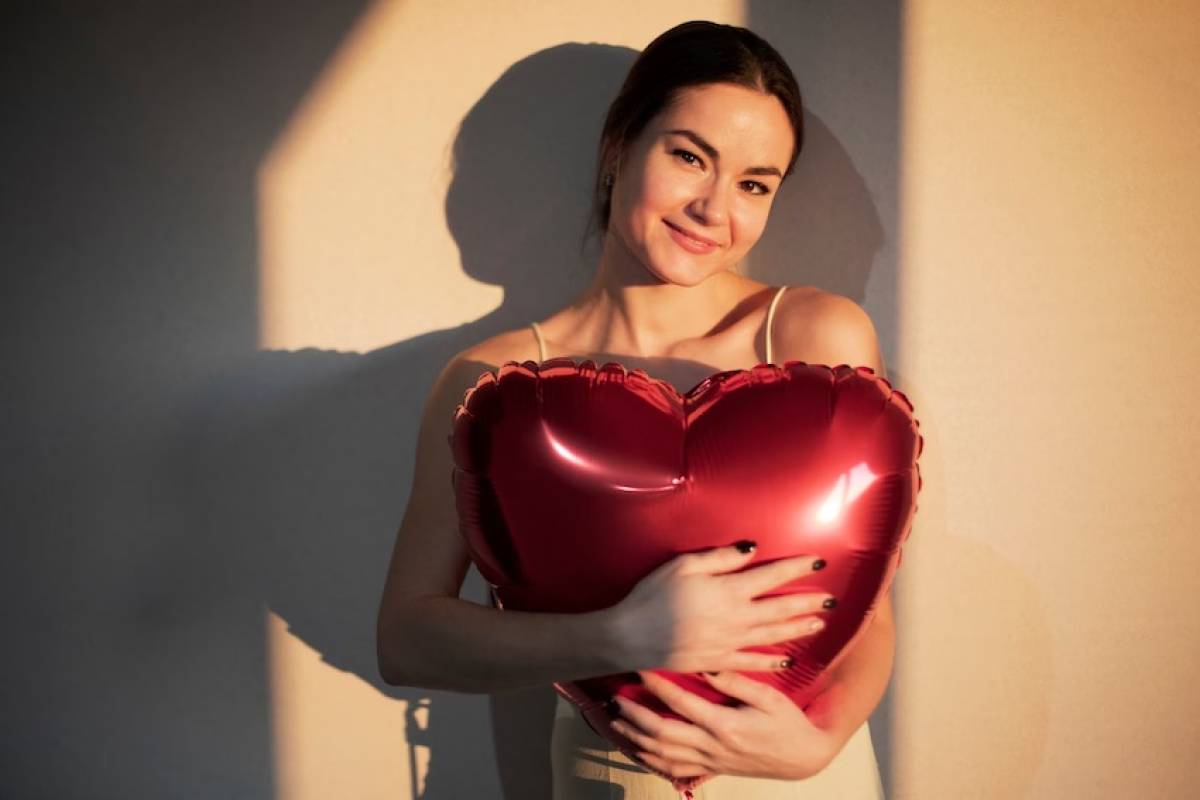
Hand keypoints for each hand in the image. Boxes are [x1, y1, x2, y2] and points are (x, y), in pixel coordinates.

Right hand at [608, 542, 832, 672]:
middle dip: (808, 602)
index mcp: (727, 591)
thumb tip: (752, 549)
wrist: (629, 638)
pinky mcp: (718, 661)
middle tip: (832, 599)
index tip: (819, 561)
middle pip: (780, 609)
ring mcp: (728, 643)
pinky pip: (753, 663)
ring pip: (773, 636)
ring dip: (798, 630)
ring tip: (819, 624)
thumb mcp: (682, 566)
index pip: (771, 576)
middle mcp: (735, 618)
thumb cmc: (651, 596)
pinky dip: (773, 662)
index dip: (797, 568)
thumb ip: (719, 558)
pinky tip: (788, 661)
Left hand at [610, 669, 838, 781]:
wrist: (804, 756)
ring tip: (616, 721)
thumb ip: (735, 681)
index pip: (681, 704)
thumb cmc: (788, 722)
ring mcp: (710, 762)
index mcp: (725, 726)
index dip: (657, 686)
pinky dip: (651, 760)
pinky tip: (636, 749)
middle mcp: (713, 747)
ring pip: (663, 755)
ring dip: (636, 739)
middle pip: (662, 734)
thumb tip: (706, 663)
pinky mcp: (712, 769)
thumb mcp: (768, 697)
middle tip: (616, 698)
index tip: (641, 668)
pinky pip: (674, 769)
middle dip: (635, 716)